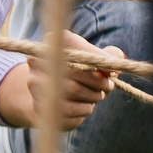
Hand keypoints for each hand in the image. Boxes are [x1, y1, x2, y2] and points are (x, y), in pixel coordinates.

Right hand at [0, 30, 122, 131]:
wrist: (48, 95)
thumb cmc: (76, 73)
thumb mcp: (91, 60)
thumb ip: (107, 57)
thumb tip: (116, 61)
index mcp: (49, 43)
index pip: (73, 44)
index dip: (97, 57)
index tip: (113, 70)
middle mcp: (37, 61)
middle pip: (77, 71)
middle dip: (99, 81)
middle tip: (109, 86)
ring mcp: (36, 84)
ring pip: (74, 90)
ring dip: (95, 96)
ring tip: (97, 95)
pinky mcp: (40, 106)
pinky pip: (71, 109)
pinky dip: (86, 108)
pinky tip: (87, 105)